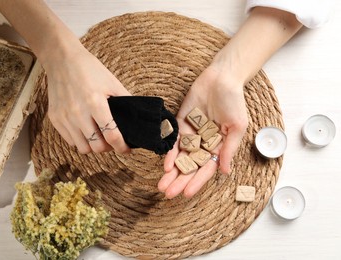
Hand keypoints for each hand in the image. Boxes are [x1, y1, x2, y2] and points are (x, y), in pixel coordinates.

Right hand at [43, 43, 130, 153]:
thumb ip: (125, 101)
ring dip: (93, 146)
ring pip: (82, 148)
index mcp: (95, 102)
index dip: (122, 146)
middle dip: (108, 148)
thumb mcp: (112, 82)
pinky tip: (86, 131)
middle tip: (112, 141)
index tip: (127, 149)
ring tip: (99, 137)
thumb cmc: (89, 69)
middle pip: (97, 146)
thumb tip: (137, 117)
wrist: (62, 59)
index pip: (111, 135)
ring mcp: (64, 117)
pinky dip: (80, 140)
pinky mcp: (55, 118)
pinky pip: (70, 140)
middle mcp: (78, 113)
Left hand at [158, 64, 247, 198]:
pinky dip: (169, 152)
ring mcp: (191, 133)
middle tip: (168, 194)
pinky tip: (165, 164)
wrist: (222, 78)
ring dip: (171, 172)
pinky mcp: (180, 123)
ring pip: (179, 157)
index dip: (196, 182)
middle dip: (179, 181)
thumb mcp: (237, 127)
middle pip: (190, 166)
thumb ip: (228, 149)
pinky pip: (174, 140)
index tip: (187, 194)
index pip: (205, 169)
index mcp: (217, 147)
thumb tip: (224, 172)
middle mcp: (203, 143)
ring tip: (162, 185)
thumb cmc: (234, 102)